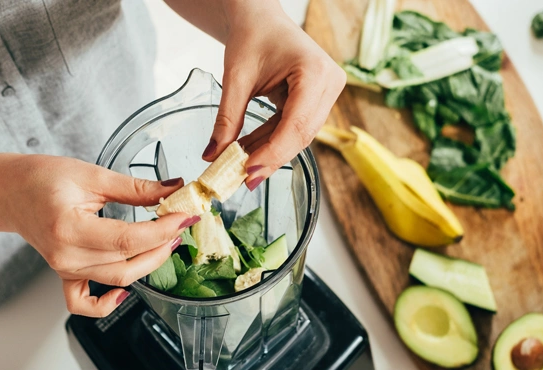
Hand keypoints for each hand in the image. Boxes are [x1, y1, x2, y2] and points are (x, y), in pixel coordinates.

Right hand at [5, 156, 197, 317]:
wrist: (10, 191)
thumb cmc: (42, 178)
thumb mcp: (92, 175)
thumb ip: (135, 187)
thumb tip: (173, 189)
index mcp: (69, 228)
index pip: (128, 239)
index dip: (162, 230)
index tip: (184, 217)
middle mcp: (65, 255)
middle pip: (127, 263)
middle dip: (161, 246)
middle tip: (180, 225)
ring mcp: (64, 269)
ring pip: (117, 279)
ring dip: (148, 264)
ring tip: (165, 241)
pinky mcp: (65, 275)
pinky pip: (84, 304)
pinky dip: (106, 304)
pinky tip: (124, 293)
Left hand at [204, 1, 345, 186]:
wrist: (260, 17)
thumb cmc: (252, 35)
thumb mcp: (235, 78)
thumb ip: (226, 119)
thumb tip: (213, 156)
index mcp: (314, 71)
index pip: (296, 124)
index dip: (273, 152)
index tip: (248, 171)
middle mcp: (329, 82)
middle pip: (302, 134)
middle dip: (271, 158)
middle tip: (243, 180)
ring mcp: (327, 92)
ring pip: (300, 136)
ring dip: (270, 152)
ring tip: (241, 167)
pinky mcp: (319, 99)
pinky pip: (296, 128)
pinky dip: (272, 141)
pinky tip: (251, 152)